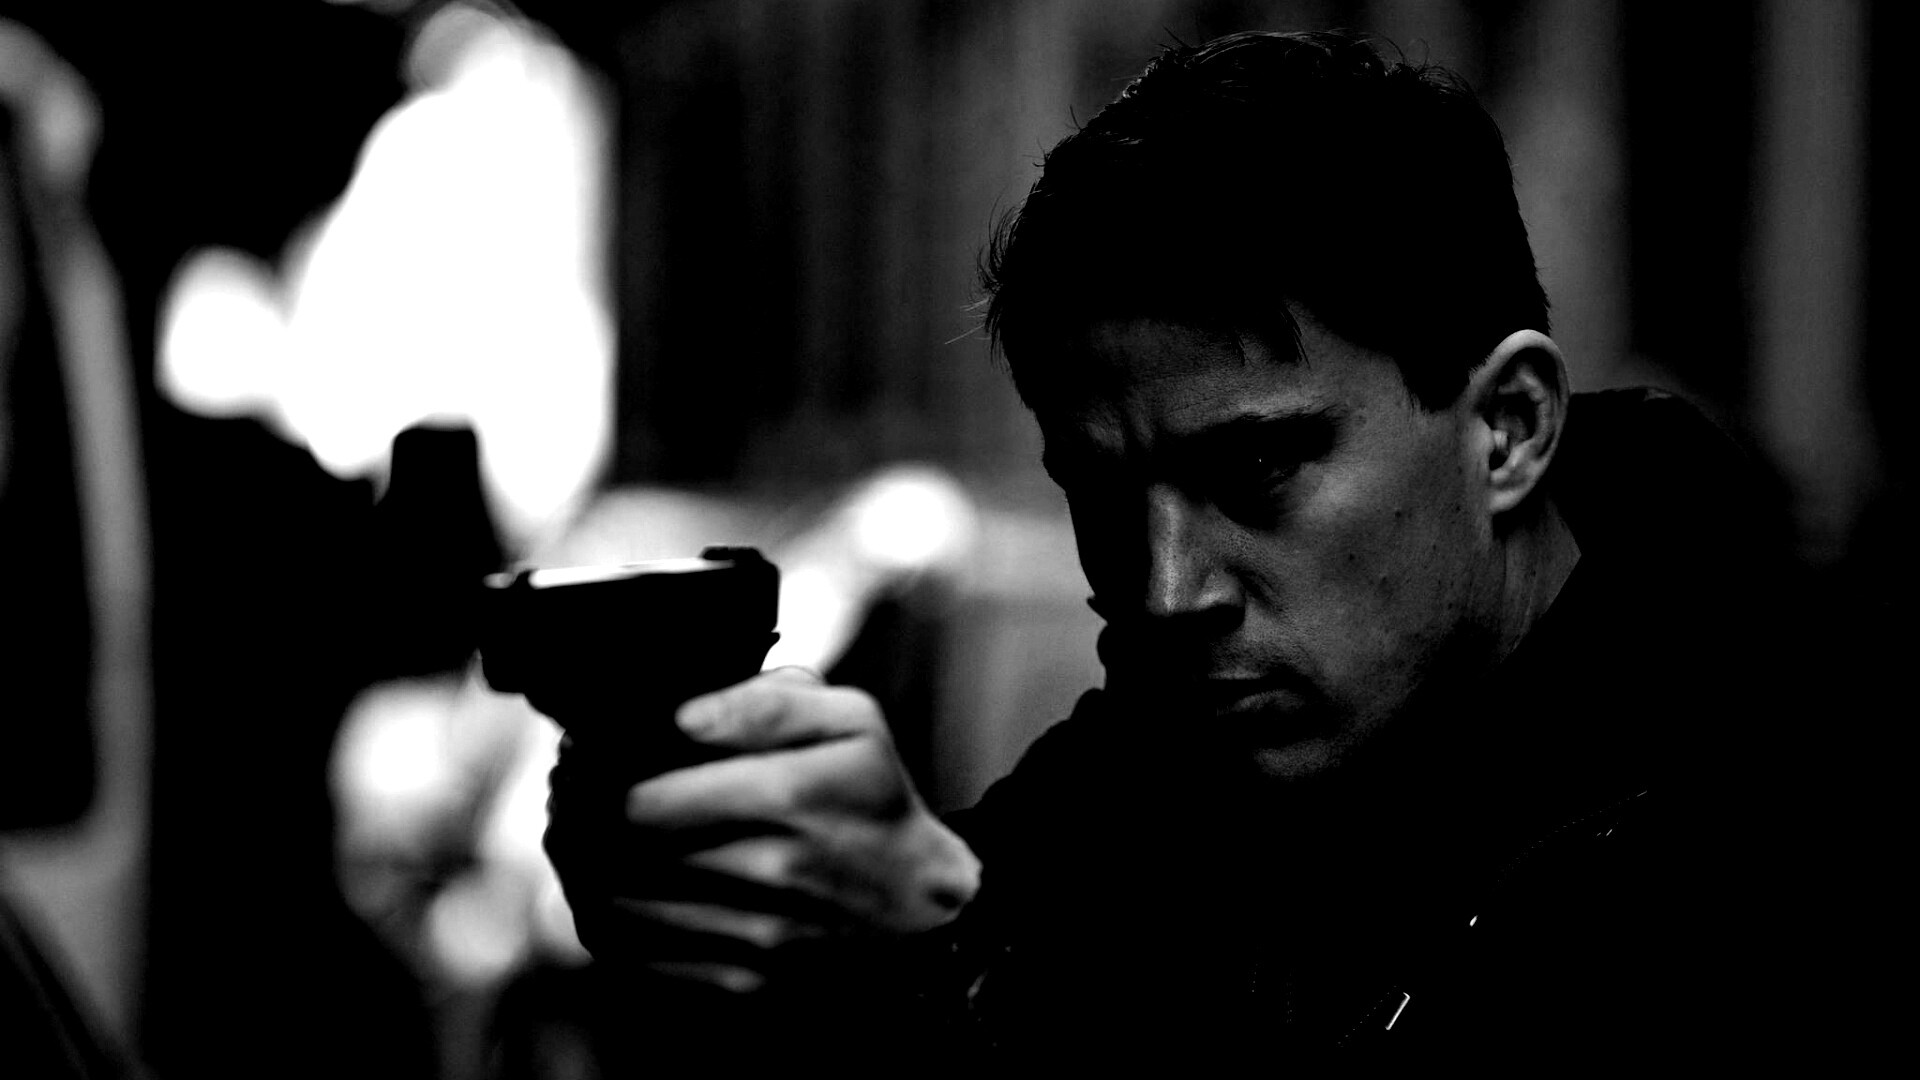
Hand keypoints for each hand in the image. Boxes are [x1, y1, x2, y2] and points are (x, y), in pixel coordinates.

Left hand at [545, 667, 980, 993]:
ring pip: (615, 906)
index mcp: (792, 795)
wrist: (922, 905)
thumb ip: (767, 703)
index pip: (643, 796)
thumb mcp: (852, 721)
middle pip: (617, 851)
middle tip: (567, 791)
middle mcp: (773, 871)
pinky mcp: (747, 979)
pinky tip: (607, 884)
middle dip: (576, 815)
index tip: (582, 756)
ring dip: (581, 865)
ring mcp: (759, 936)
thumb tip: (681, 714)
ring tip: (578, 832)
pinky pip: (639, 956)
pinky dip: (605, 917)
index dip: (593, 775)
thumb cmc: (876, 802)